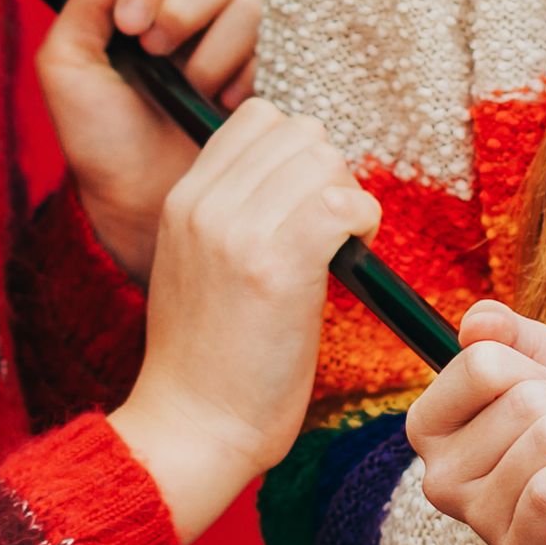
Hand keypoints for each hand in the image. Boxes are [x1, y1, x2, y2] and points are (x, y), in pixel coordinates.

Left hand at [35, 0, 262, 280]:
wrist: (136, 202)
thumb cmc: (98, 138)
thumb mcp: (68, 65)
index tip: (127, 24)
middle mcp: (195, 8)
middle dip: (187, 1)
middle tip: (155, 48)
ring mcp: (235, 40)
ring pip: (251, 0)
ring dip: (212, 46)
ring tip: (186, 86)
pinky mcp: (267, 74)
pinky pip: (274, 45)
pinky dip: (242, 71)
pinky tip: (217, 102)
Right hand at [106, 98, 378, 541]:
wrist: (193, 425)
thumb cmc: (207, 359)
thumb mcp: (194, 265)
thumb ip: (228, 213)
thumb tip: (294, 179)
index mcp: (182, 198)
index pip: (257, 118)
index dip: (296, 153)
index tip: (303, 203)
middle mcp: (205, 204)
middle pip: (299, 132)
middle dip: (329, 173)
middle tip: (330, 231)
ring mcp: (237, 232)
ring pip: (324, 161)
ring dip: (348, 199)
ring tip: (340, 249)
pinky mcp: (276, 269)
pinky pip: (344, 206)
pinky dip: (363, 227)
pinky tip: (350, 264)